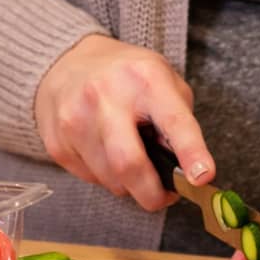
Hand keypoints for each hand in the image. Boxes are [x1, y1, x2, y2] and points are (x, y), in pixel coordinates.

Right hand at [33, 35, 213, 211]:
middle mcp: (106, 97)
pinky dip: (107, 177)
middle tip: (164, 196)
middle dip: (152, 193)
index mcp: (146, 79)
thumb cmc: (127, 77)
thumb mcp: (164, 81)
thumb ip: (179, 120)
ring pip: (110, 180)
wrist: (68, 63)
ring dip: (129, 184)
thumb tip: (184, 167)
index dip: (191, 152)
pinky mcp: (56, 142)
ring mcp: (75, 120)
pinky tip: (106, 153)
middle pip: (129, 163)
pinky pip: (91, 179)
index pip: (174, 121)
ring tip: (133, 160)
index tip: (202, 177)